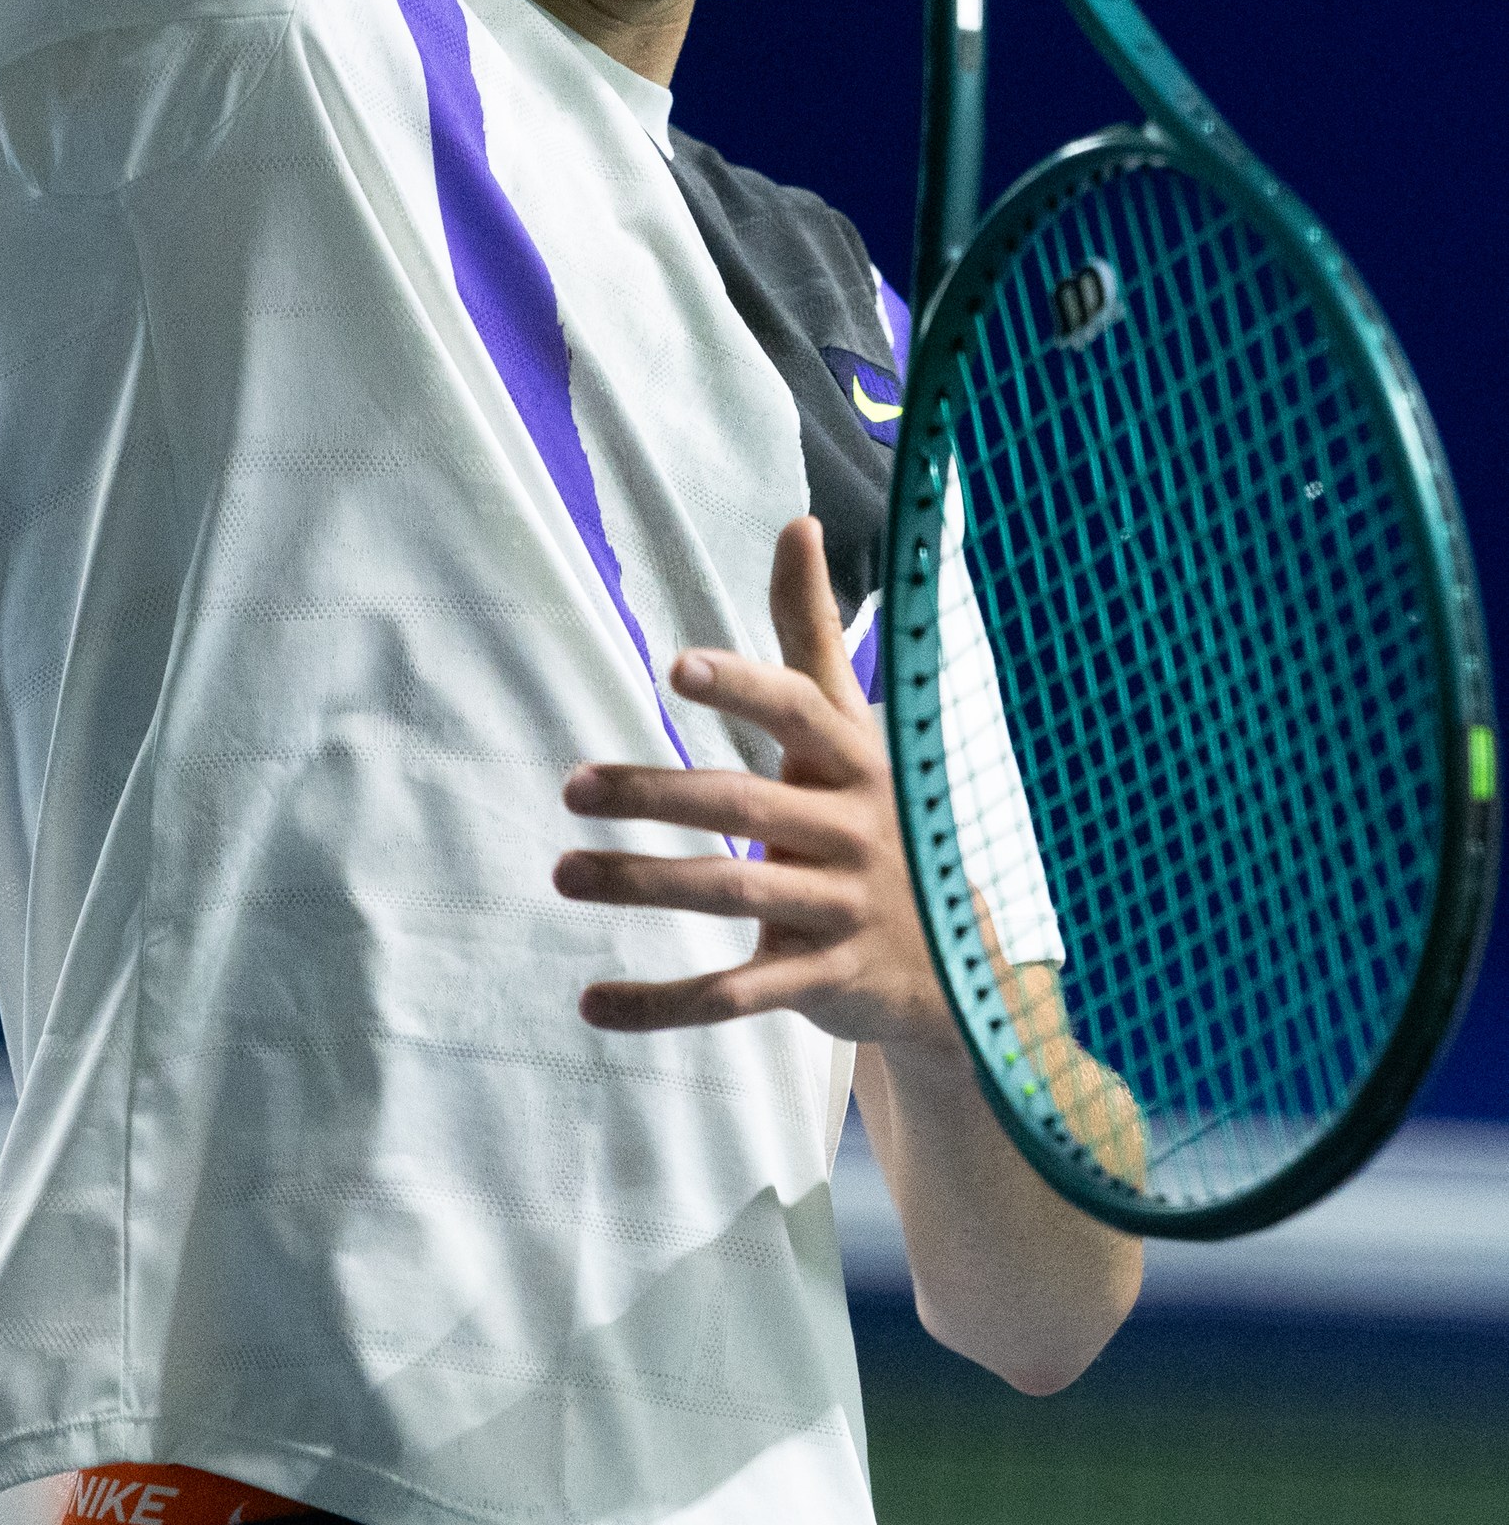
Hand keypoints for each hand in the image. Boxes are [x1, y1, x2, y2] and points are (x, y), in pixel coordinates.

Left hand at [554, 514, 962, 1047]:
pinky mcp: (822, 980)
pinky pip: (736, 994)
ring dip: (643, 885)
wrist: (959, 960)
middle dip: (656, 795)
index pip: (799, 712)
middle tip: (572, 787)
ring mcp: (841, 909)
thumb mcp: (856, 727)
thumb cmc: (883, 813)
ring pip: (731, 894)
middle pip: (744, 806)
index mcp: (856, 760)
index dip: (743, 688)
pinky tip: (594, 1003)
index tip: (677, 667)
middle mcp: (853, 830)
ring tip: (564, 874)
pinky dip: (664, 1004)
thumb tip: (796, 521)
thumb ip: (812, 631)